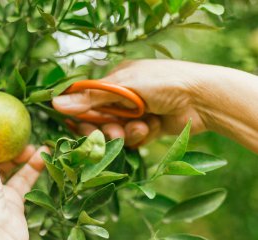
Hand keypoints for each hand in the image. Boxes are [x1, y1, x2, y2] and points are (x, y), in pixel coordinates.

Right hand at [53, 59, 209, 145]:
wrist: (203, 99)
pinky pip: (133, 138)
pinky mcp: (147, 128)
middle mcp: (123, 97)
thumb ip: (91, 99)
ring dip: (126, 132)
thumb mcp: (124, 87)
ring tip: (141, 126)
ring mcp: (136, 113)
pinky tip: (152, 127)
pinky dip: (141, 135)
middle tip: (112, 132)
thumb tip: (56, 104)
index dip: (82, 116)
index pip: (87, 101)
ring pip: (116, 132)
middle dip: (105, 128)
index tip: (81, 127)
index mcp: (115, 81)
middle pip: (100, 120)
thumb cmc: (163, 83)